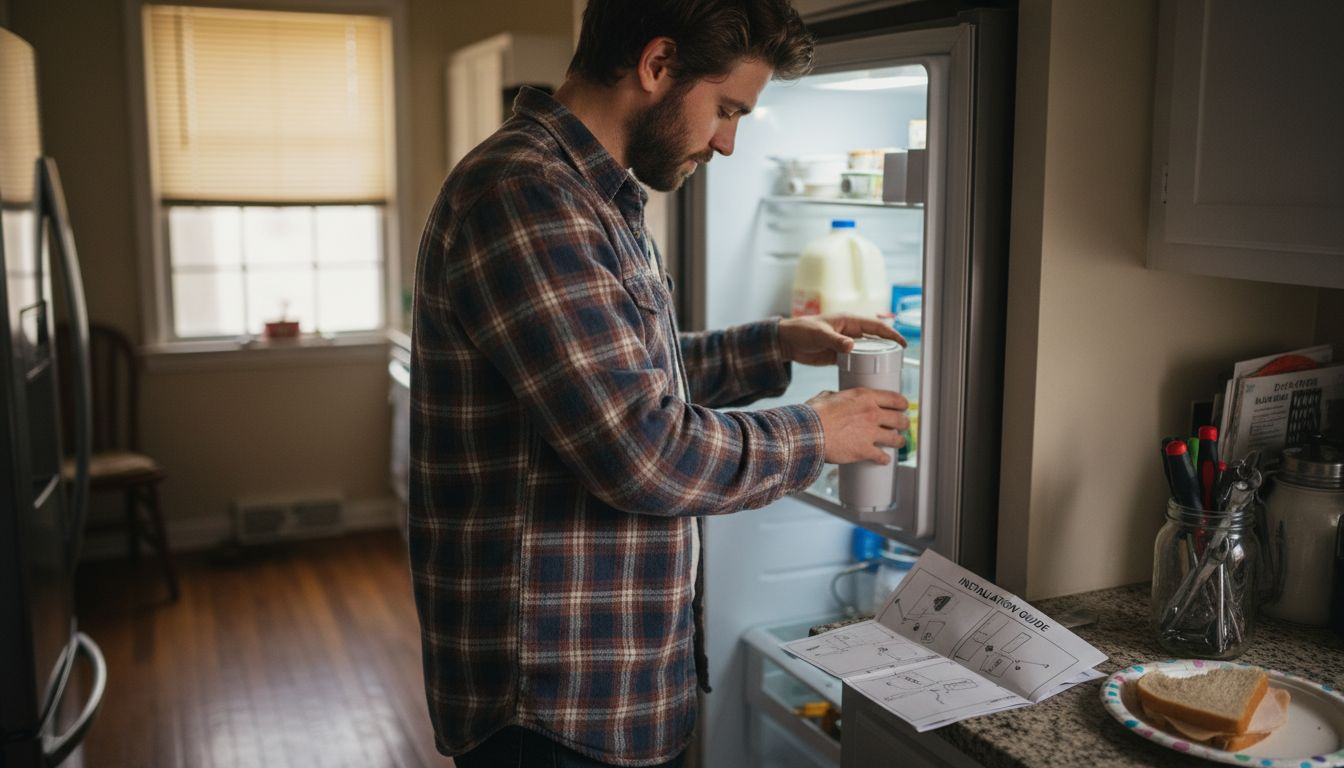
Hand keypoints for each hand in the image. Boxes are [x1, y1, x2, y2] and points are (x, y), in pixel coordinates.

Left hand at [778, 314, 905, 365]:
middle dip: (888, 348)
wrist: (786, 342)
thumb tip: (852, 346)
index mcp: (849, 321)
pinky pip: (856, 361)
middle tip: (899, 361)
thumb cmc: (801, 331)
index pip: (876, 327)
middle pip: (875, 340)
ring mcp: (845, 344)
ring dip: (876, 359)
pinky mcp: (839, 356)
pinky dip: (863, 367)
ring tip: (888, 371)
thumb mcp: (819, 335)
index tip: (903, 343)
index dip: (891, 334)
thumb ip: (835, 341)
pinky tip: (869, 376)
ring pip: (867, 352)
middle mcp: (850, 332)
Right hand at [807, 387, 908, 464]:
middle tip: (903, 425)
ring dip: (899, 441)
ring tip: (899, 442)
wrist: (808, 433)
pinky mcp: (865, 450)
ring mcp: (870, 433)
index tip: (904, 406)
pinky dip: (884, 459)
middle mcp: (871, 413)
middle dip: (903, 423)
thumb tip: (835, 398)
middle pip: (898, 418)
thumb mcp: (826, 397)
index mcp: (864, 397)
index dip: (902, 403)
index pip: (893, 398)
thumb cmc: (813, 415)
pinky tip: (884, 459)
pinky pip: (881, 456)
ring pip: (895, 438)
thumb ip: (836, 396)